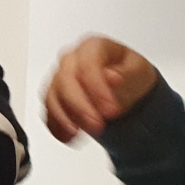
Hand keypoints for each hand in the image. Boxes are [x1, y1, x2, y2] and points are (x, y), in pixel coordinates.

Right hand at [43, 36, 158, 142]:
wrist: (127, 87)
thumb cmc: (131, 75)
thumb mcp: (136, 71)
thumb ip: (124, 73)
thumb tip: (111, 76)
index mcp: (92, 46)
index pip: (88, 64)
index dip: (97, 88)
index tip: (110, 110)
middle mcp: (71, 59)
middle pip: (65, 80)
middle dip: (80, 106)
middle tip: (97, 126)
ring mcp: (59, 77)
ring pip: (52, 96)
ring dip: (64, 118)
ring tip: (80, 134)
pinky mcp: (54, 96)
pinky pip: (47, 111)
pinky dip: (56, 126)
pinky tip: (68, 137)